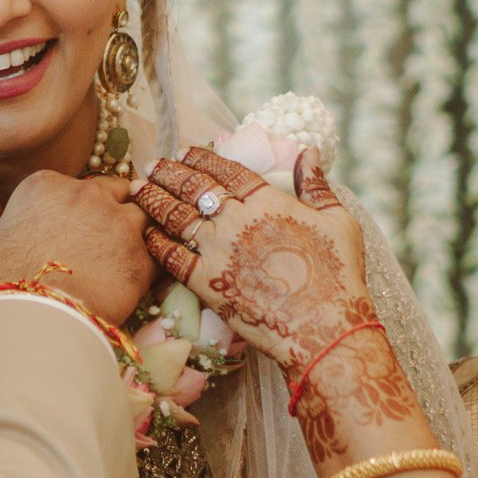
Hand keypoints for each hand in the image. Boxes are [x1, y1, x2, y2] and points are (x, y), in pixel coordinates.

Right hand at [0, 172, 154, 328]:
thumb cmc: (1, 284)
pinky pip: (156, 255)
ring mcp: (117, 222)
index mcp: (47, 185)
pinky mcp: (139, 257)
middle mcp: (85, 194)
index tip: (82, 227)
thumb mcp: (3, 236)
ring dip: (136, 237)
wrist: (26, 317)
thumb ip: (30, 221)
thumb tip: (36, 233)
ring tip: (123, 264)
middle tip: (109, 241)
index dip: (85, 208)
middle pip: (117, 192)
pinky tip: (134, 286)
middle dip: (116, 211)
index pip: (81, 185)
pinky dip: (148, 269)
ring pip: (142, 218)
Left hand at [135, 149, 418, 467]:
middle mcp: (235, 219)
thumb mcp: (338, 222)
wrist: (323, 328)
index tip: (186, 150)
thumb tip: (307, 153)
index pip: (224, 169)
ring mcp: (217, 251)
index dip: (202, 156)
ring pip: (175, 216)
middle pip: (192, 187)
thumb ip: (317, 186)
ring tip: (139, 188)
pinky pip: (170, 256)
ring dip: (154, 199)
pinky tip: (145, 232)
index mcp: (266, 200)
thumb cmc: (338, 275)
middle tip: (152, 164)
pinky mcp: (205, 283)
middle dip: (169, 172)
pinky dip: (155, 241)